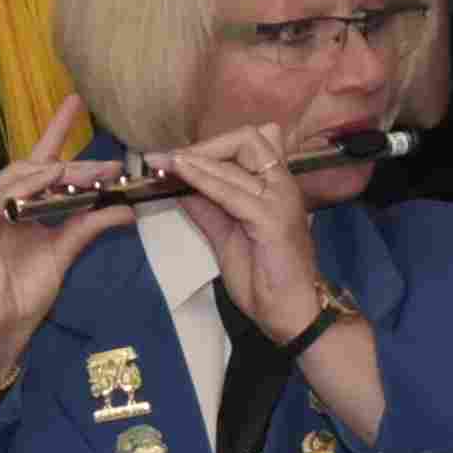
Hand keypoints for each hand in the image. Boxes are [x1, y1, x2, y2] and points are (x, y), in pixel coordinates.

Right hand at [0, 96, 138, 400]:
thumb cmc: (21, 298)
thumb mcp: (62, 253)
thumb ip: (86, 227)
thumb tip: (123, 208)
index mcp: (15, 209)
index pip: (39, 167)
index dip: (59, 140)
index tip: (83, 116)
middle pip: (34, 169)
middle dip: (73, 162)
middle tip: (109, 165)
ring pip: (19, 177)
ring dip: (56, 171)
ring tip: (92, 172)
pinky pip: (0, 197)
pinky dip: (27, 187)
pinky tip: (53, 178)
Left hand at [159, 122, 329, 345]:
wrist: (288, 313)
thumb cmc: (263, 278)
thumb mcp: (225, 235)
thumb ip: (207, 207)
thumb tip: (179, 184)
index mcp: (275, 186)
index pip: (249, 143)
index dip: (212, 144)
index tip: (176, 156)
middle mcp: (282, 185)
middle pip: (247, 138)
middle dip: (206, 144)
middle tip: (172, 158)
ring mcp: (280, 199)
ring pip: (238, 158)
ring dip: (197, 158)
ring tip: (164, 162)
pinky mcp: (271, 218)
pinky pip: (231, 191)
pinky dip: (202, 179)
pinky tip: (179, 175)